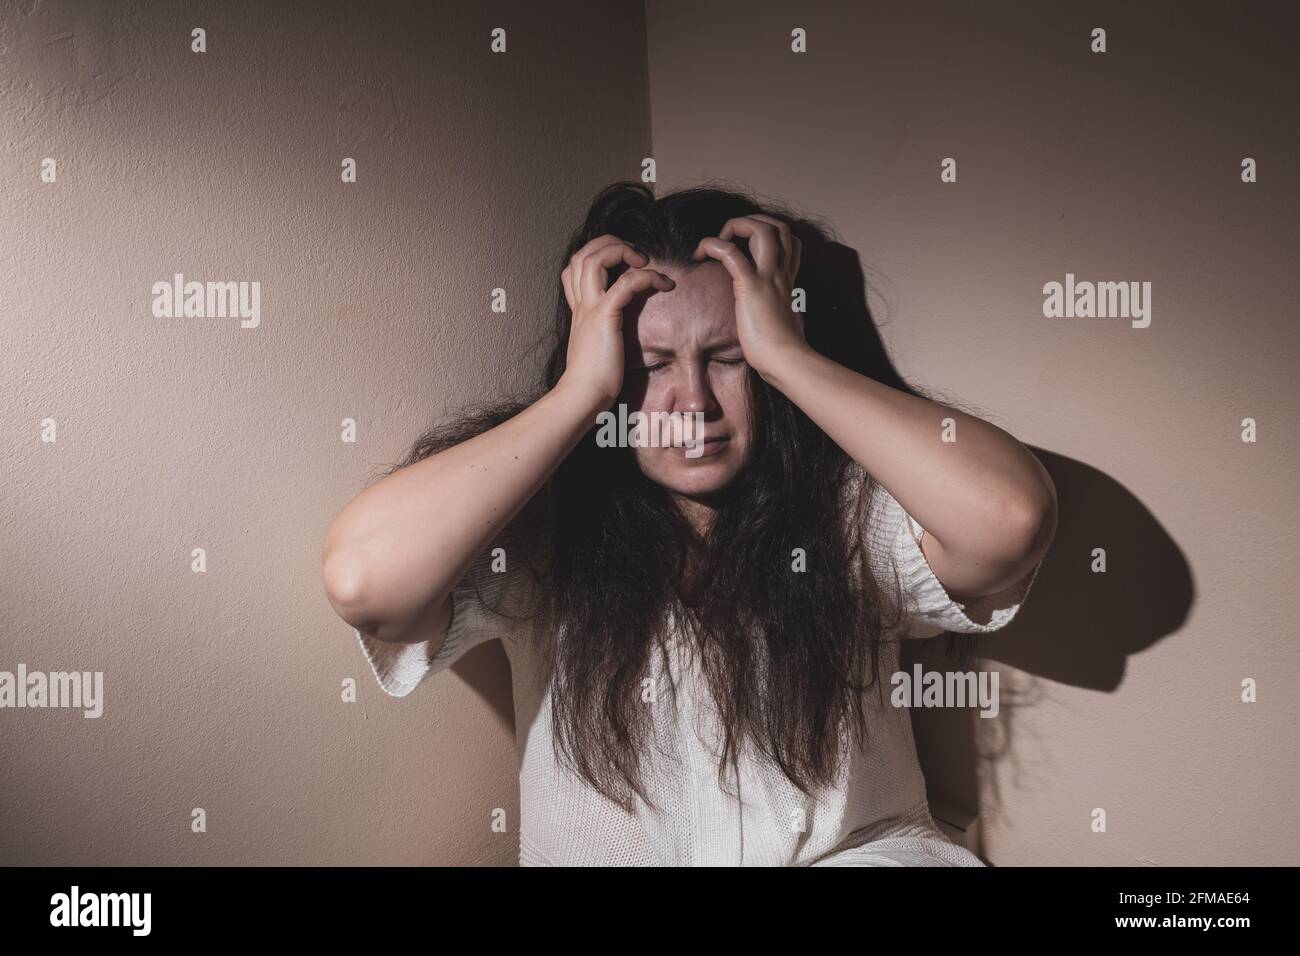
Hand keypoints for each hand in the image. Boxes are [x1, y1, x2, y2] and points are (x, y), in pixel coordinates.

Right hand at [557, 235, 675, 408]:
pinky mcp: (604, 317)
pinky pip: (626, 283)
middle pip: (582, 254)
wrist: (582, 397)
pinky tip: (664, 284)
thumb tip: (617, 335)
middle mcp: (581, 304)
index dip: (597, 255)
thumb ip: (603, 333)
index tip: (624, 265)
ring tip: (644, 261)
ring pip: (595, 258)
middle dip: (609, 244)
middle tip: (635, 255)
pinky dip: (647, 276)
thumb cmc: (593, 381)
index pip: (575, 268)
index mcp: (578, 310)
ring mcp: (590, 309)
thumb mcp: (596, 348)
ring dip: (622, 250)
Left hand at [692, 214, 805, 380]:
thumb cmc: (782, 350)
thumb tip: (774, 317)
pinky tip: (701, 253)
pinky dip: (713, 244)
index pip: (789, 242)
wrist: (785, 361)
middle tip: (730, 238)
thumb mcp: (783, 322)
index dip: (768, 234)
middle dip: (753, 221)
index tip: (746, 247)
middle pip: (778, 226)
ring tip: (716, 242)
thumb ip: (778, 311)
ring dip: (736, 225)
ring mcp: (768, 278)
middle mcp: (780, 273)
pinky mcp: (751, 287)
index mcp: (787, 280)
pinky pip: (731, 254)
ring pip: (762, 230)